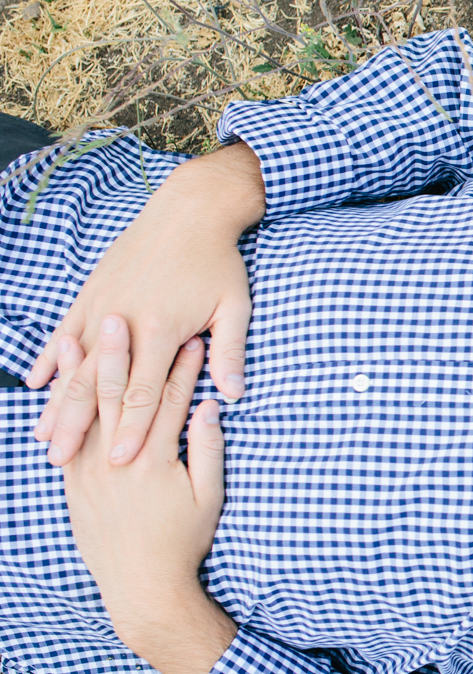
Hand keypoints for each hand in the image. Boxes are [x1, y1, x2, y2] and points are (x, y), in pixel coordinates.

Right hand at [27, 143, 262, 466]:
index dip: (132, 429)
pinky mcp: (92, 293)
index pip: (144, 392)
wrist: (189, 212)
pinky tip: (35, 382)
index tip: (121, 462)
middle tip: (60, 462)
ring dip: (56, 401)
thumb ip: (228, 352)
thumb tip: (233, 395)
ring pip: (73, 364)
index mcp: (162, 329)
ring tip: (43, 434)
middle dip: (78, 427)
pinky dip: (50, 358)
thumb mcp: (235, 306)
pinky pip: (65, 331)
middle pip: (96, 385)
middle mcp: (124, 321)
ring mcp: (102, 306)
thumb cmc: (218, 261)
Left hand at [64, 327, 235, 673]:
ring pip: (87, 411)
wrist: (141, 585)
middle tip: (119, 316)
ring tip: (76, 337)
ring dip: (82, 372)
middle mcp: (118, 459)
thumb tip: (210, 407)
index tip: (193, 337)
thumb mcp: (210, 496)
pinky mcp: (74, 483)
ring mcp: (91, 470)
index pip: (171, 401)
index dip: (184, 368)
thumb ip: (208, 449)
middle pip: (122, 395)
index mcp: (156, 460)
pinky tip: (57, 385)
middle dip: (122, 353)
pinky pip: (67, 435)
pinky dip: (62, 407)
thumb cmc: (184, 541)